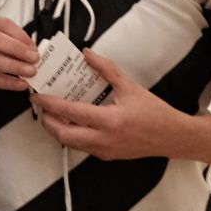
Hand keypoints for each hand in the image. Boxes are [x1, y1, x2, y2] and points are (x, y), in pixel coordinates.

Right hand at [0, 18, 37, 99]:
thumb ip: (6, 44)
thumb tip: (32, 51)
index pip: (2, 24)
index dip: (20, 35)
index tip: (34, 47)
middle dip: (17, 48)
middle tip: (34, 58)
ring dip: (13, 66)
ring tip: (30, 72)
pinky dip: (7, 82)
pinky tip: (20, 84)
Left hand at [31, 50, 187, 160]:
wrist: (172, 137)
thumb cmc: (154, 112)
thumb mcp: (130, 86)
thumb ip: (106, 68)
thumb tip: (87, 53)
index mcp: (109, 121)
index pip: (71, 113)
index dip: (50, 104)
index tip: (38, 95)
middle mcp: (103, 140)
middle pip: (63, 135)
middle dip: (47, 121)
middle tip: (41, 106)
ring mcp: (104, 151)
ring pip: (70, 143)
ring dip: (57, 129)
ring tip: (51, 112)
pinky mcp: (106, 156)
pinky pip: (81, 146)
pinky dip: (71, 134)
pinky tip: (71, 121)